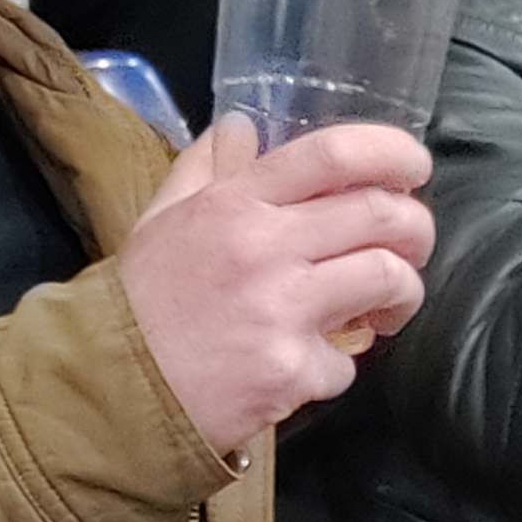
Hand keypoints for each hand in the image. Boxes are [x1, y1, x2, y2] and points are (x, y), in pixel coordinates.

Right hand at [115, 116, 434, 453]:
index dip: (393, 153)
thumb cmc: (137, 306)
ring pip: (387, 280)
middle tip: (410, 244)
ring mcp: (281, 311)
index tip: (414, 166)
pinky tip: (310, 366)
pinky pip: (348, 362)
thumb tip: (242, 126)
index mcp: (235, 204)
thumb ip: (206, 170)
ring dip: (401, 293)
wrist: (105, 395)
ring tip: (383, 306)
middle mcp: (265, 248)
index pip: (334, 153)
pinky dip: (338, 366)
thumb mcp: (161, 221)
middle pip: (382, 215)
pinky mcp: (290, 372)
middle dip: (416, 228)